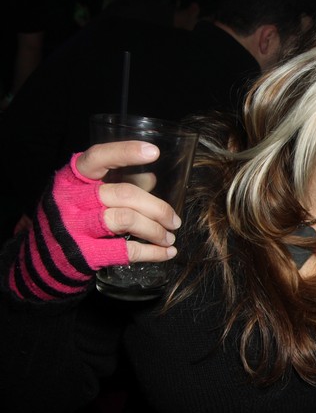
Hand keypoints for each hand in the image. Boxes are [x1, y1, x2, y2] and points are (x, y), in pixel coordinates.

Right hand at [79, 141, 181, 262]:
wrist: (43, 260)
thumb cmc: (72, 218)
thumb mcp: (86, 196)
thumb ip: (118, 184)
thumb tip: (150, 177)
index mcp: (72, 179)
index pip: (98, 157)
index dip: (125, 152)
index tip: (153, 152)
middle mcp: (70, 200)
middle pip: (124, 194)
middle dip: (158, 208)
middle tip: (175, 220)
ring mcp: (75, 227)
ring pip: (126, 220)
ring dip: (156, 230)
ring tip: (170, 237)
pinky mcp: (84, 254)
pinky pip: (126, 250)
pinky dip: (153, 252)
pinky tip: (167, 253)